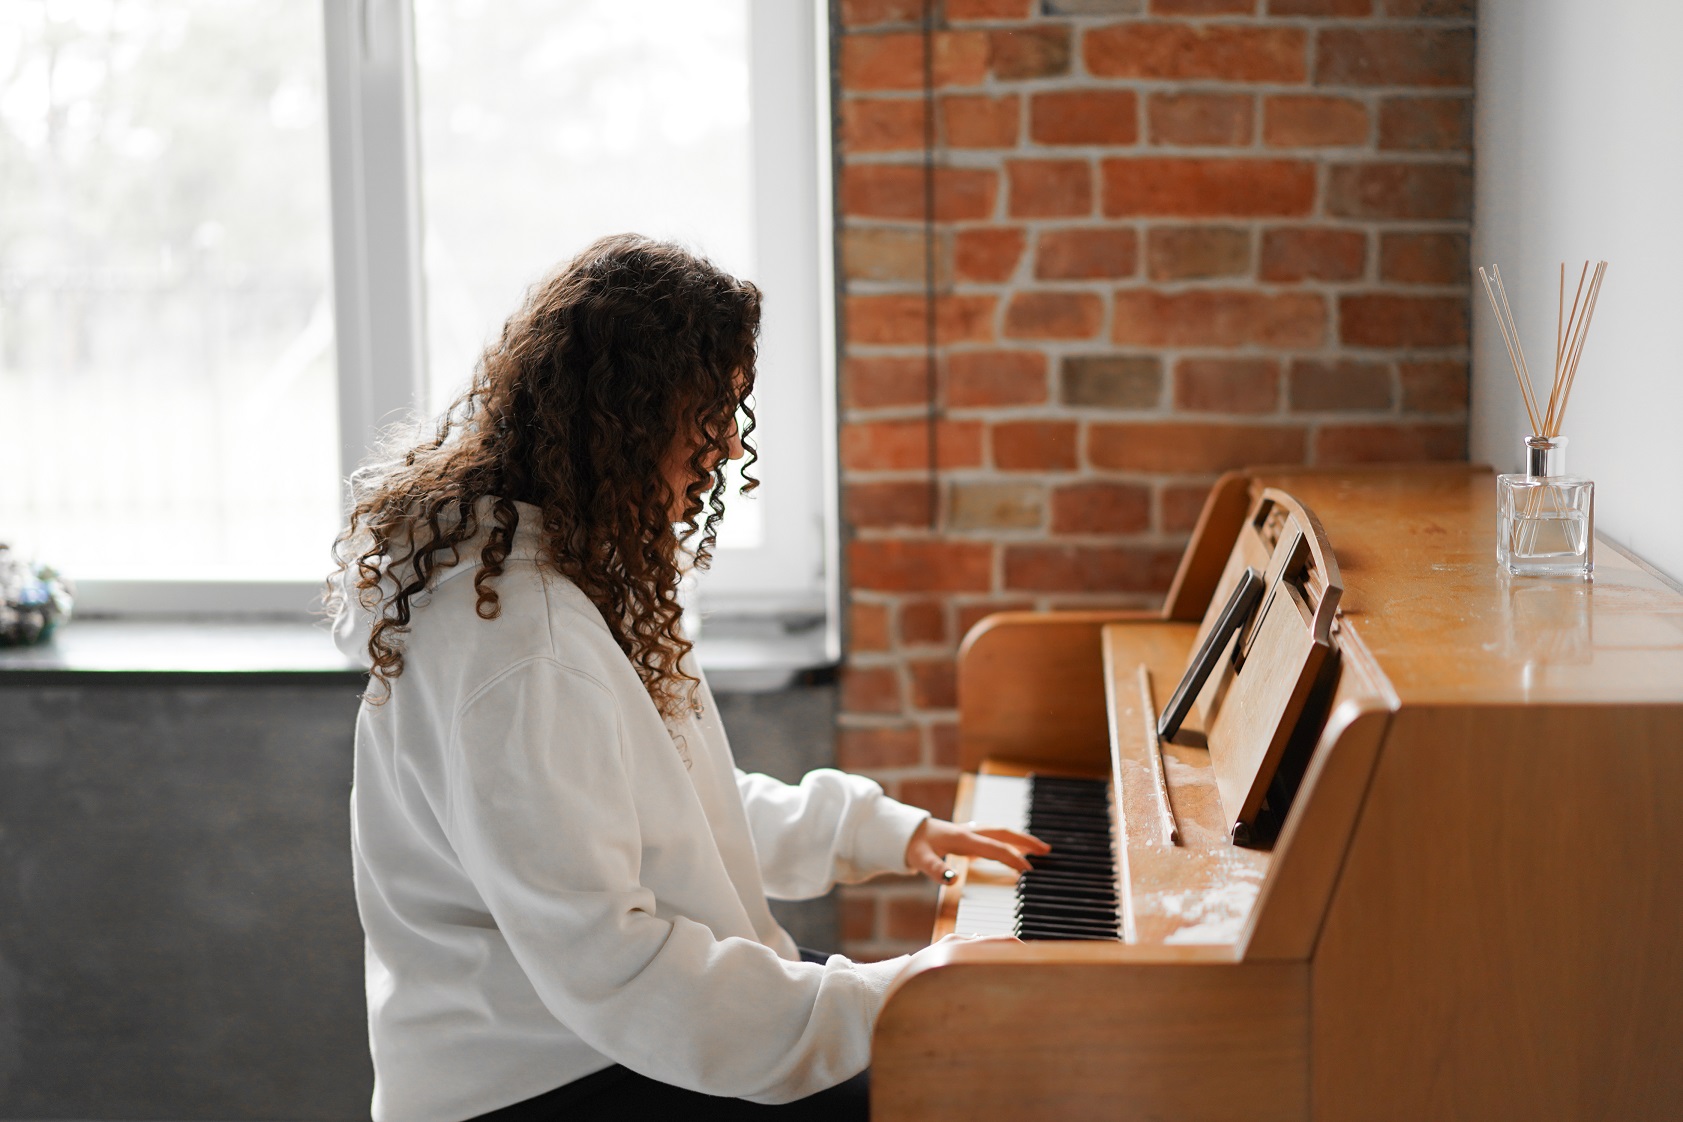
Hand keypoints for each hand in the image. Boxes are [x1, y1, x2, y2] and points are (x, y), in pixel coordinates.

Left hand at [904, 817, 1049, 883]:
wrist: (903, 832)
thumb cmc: (912, 846)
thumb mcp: (920, 859)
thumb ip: (935, 869)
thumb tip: (951, 879)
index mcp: (963, 838)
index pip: (995, 848)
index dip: (1013, 858)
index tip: (1029, 870)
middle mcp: (969, 833)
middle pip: (1004, 834)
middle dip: (1026, 841)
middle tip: (1047, 850)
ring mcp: (969, 833)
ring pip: (1000, 833)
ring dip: (1019, 839)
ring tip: (1037, 849)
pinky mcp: (966, 837)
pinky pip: (993, 838)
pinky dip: (1006, 842)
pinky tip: (1010, 850)